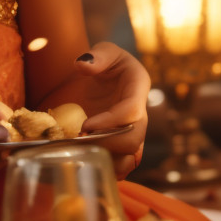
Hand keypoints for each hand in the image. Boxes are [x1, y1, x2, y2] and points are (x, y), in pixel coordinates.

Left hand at [67, 42, 149, 177]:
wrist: (100, 79)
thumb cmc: (104, 61)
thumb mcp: (103, 51)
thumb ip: (97, 55)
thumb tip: (83, 65)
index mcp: (138, 87)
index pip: (132, 111)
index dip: (110, 121)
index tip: (85, 124)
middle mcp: (139, 114)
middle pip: (134, 139)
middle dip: (108, 144)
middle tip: (80, 140)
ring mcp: (132, 132)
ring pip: (130, 158)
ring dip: (107, 161)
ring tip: (84, 154)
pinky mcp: (122, 145)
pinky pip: (123, 165)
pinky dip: (108, 170)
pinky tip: (89, 163)